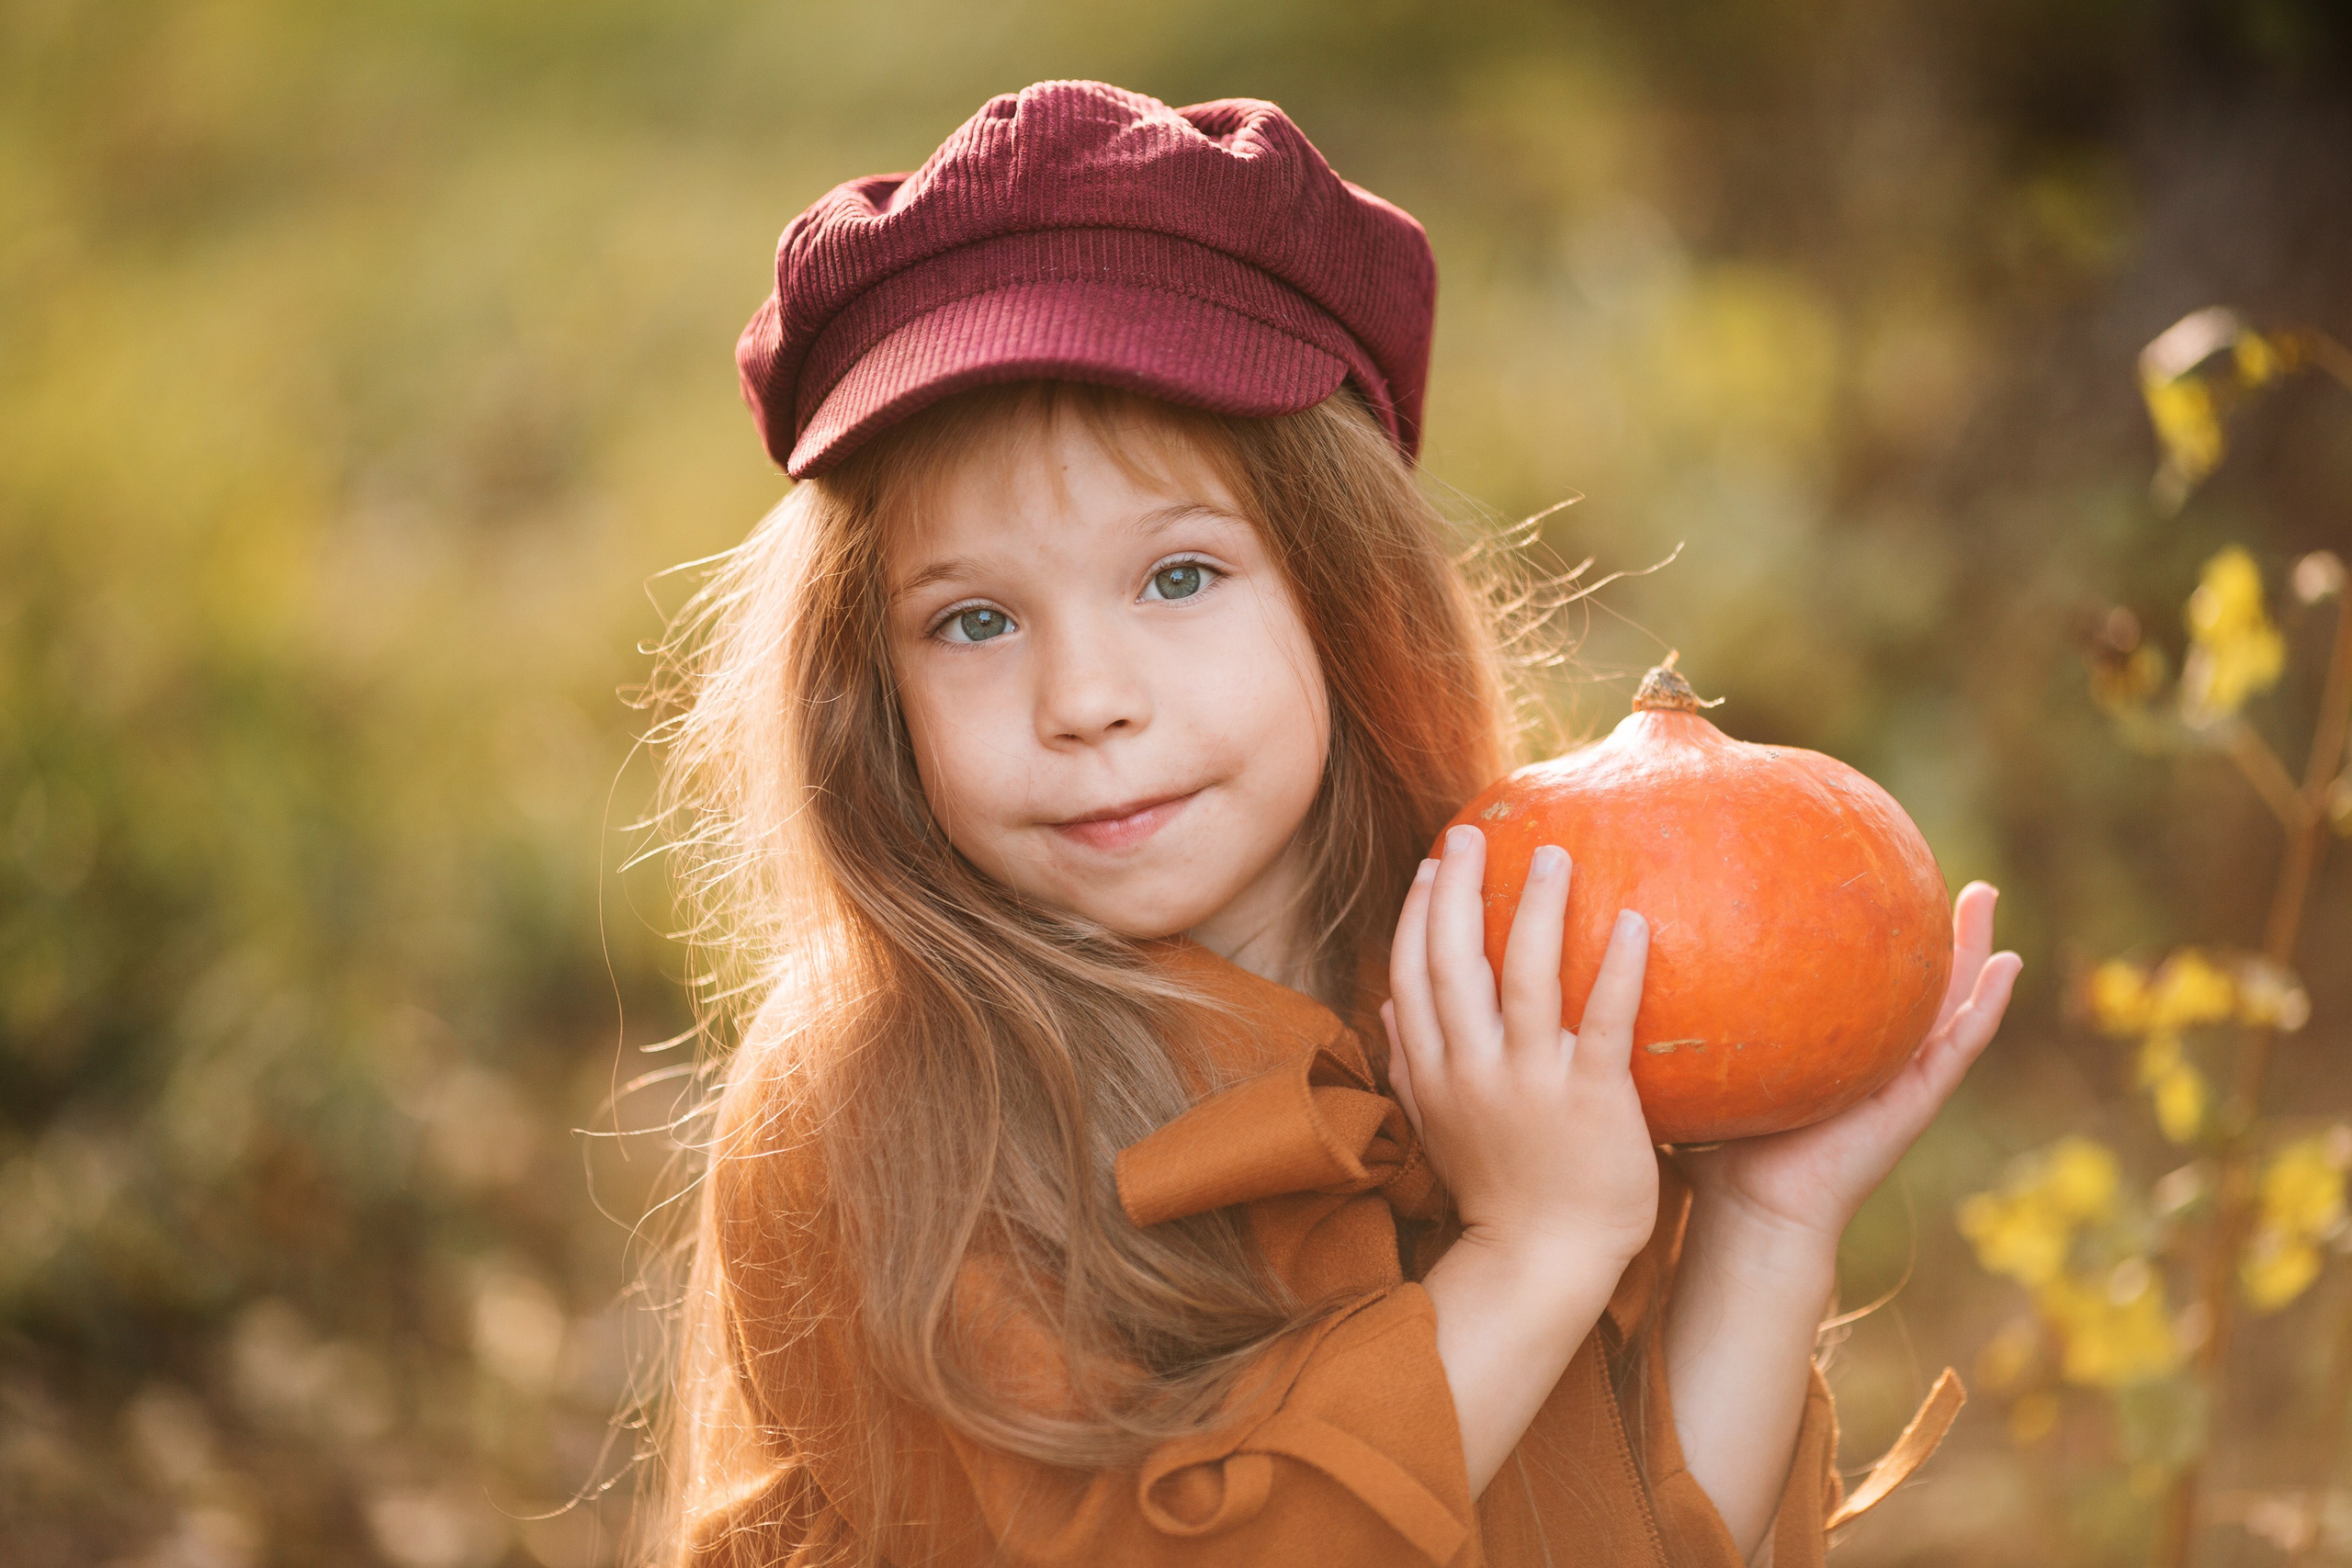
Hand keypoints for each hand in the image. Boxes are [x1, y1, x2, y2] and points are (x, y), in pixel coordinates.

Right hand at [1382, 824, 1659, 1269]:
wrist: (1541, 1265)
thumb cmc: (1499, 1194)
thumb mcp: (1437, 1127)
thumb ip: (1412, 1063)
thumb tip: (1390, 1004)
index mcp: (1436, 1073)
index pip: (1412, 975)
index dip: (1418, 913)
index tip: (1433, 863)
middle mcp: (1472, 1070)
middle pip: (1453, 962)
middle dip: (1457, 890)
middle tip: (1471, 832)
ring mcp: (1530, 1084)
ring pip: (1523, 978)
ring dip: (1535, 909)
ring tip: (1554, 854)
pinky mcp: (1591, 1101)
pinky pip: (1603, 1023)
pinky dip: (1614, 969)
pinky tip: (1634, 922)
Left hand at [1676, 880, 2024, 1244]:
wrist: (1750, 1215)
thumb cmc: (1719, 1150)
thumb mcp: (1709, 1067)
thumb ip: (1688, 1020)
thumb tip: (1630, 949)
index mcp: (1830, 1055)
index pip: (1852, 986)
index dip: (1863, 942)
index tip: (1865, 882)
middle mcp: (1869, 1064)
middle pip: (1909, 987)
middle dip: (1929, 933)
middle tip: (1946, 875)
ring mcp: (1899, 1083)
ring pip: (1948, 1007)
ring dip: (1973, 954)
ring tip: (1985, 897)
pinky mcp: (1915, 1103)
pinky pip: (1960, 1047)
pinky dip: (1989, 1007)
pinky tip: (2009, 965)